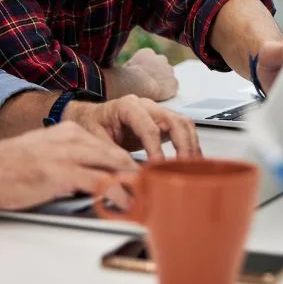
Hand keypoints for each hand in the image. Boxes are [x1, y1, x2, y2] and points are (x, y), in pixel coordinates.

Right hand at [0, 121, 137, 209]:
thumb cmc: (7, 167)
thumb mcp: (45, 153)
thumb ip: (69, 160)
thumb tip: (90, 180)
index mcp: (71, 132)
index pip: (111, 147)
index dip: (130, 167)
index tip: (142, 181)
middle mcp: (74, 138)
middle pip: (120, 155)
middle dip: (139, 175)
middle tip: (154, 192)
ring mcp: (69, 154)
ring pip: (117, 166)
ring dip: (135, 186)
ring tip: (147, 200)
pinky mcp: (63, 173)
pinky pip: (101, 183)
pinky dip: (118, 195)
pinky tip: (126, 205)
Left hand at [66, 94, 200, 160]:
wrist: (90, 118)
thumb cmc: (91, 125)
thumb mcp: (95, 141)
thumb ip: (112, 158)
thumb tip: (128, 178)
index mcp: (127, 106)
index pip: (149, 128)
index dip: (155, 149)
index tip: (157, 167)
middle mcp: (146, 105)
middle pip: (174, 121)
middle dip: (182, 146)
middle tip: (182, 168)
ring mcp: (157, 112)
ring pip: (184, 124)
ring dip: (191, 146)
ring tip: (192, 168)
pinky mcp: (163, 122)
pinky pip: (183, 130)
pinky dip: (190, 146)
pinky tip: (191, 163)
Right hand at [124, 48, 178, 99]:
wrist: (137, 83)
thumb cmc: (126, 77)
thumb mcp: (126, 68)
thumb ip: (132, 68)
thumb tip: (129, 72)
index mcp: (147, 53)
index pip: (151, 60)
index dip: (148, 69)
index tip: (145, 76)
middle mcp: (160, 59)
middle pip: (162, 66)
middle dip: (158, 74)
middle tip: (151, 85)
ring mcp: (169, 70)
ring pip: (168, 77)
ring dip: (163, 83)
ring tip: (154, 92)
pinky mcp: (174, 82)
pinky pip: (172, 88)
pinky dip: (167, 93)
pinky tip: (159, 97)